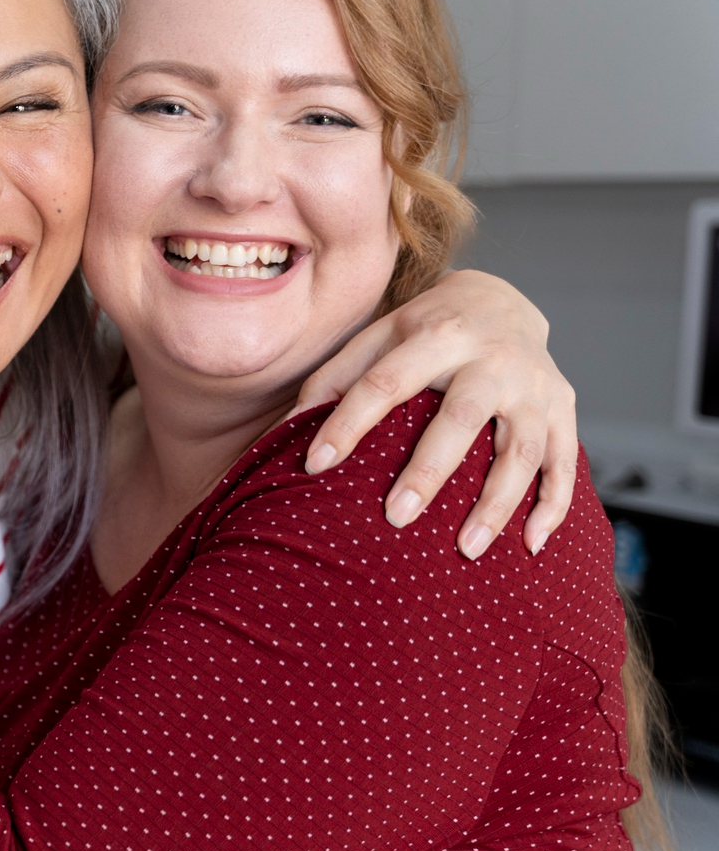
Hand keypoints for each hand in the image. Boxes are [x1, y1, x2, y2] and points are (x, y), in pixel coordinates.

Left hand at [297, 269, 576, 559]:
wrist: (502, 300)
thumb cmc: (426, 330)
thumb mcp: (378, 336)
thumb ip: (334, 378)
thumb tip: (284, 432)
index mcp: (437, 335)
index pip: (385, 381)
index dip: (348, 422)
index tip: (314, 464)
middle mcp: (492, 358)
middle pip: (460, 418)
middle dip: (429, 471)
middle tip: (397, 518)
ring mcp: (535, 384)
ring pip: (522, 449)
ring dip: (497, 503)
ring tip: (467, 549)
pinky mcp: (564, 407)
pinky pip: (566, 462)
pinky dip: (552, 505)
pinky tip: (530, 545)